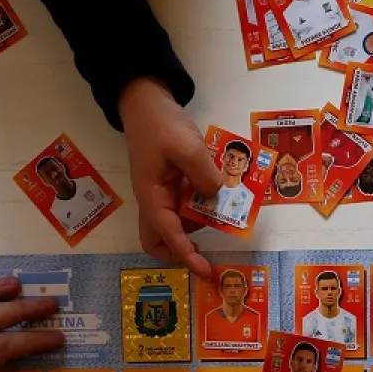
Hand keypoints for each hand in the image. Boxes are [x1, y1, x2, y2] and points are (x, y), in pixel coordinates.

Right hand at [120, 77, 222, 278]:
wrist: (147, 102)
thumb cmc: (160, 123)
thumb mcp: (185, 145)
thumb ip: (202, 172)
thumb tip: (217, 193)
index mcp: (151, 195)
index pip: (167, 234)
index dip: (185, 254)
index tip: (204, 269)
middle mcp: (155, 199)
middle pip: (159, 239)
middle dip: (180, 251)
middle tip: (206, 254)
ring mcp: (164, 192)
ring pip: (176, 222)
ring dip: (197, 225)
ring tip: (225, 216)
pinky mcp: (173, 183)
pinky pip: (187, 203)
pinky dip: (202, 205)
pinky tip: (221, 195)